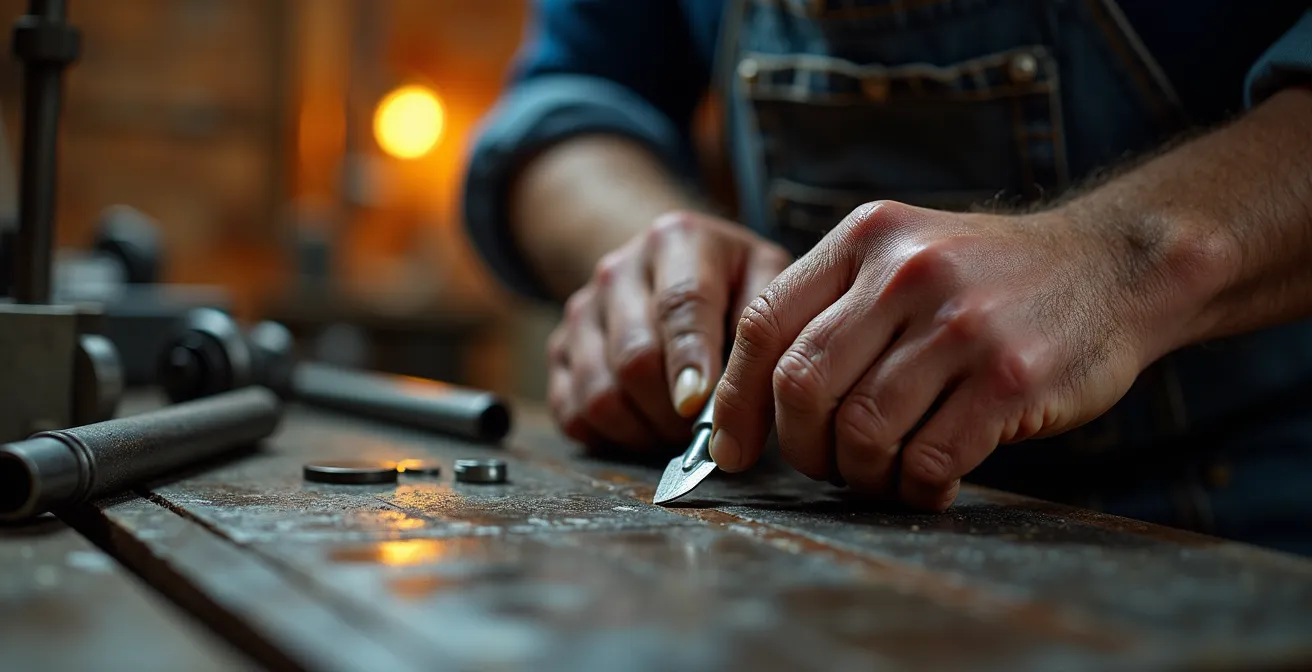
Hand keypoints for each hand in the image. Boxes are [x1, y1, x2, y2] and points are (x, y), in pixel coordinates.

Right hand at [547, 211, 792, 452]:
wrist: (670, 265)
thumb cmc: (730, 280)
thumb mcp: (765, 275)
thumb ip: (767, 322)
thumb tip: (751, 390)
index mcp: (676, 240)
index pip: (680, 305)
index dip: (688, 361)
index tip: (698, 404)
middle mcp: (618, 270)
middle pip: (634, 358)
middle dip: (673, 411)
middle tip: (705, 428)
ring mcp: (582, 310)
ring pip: (599, 392)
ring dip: (643, 429)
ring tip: (677, 429)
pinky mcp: (559, 348)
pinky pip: (572, 412)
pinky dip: (610, 435)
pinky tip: (644, 426)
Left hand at [711, 201, 1166, 509]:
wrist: (1115, 266)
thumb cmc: (990, 278)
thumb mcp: (905, 254)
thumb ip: (835, 307)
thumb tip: (753, 400)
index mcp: (866, 239)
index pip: (765, 324)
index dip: (735, 399)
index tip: (731, 447)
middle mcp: (906, 272)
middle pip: (802, 384)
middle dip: (798, 446)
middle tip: (821, 466)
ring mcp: (960, 324)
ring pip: (861, 430)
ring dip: (859, 473)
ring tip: (881, 474)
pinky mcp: (1010, 378)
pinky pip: (929, 459)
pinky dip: (915, 487)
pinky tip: (927, 483)